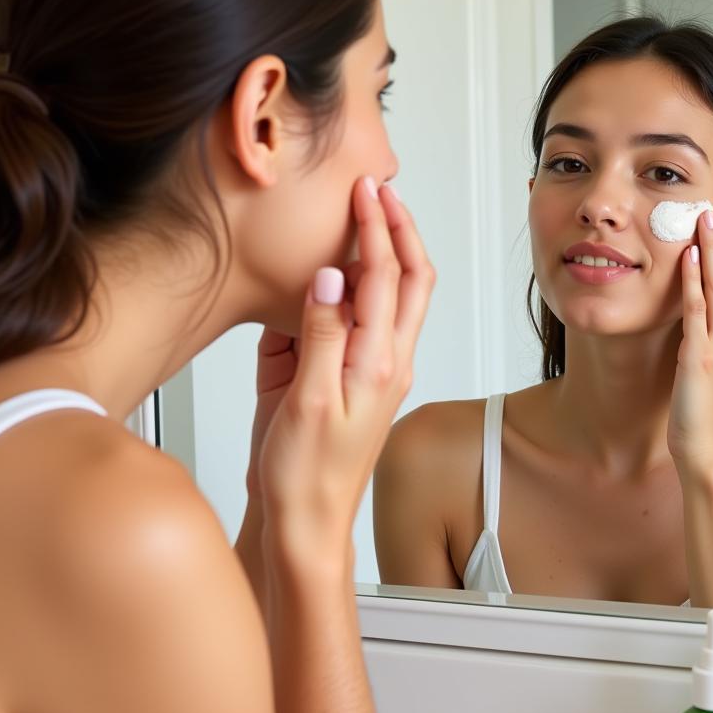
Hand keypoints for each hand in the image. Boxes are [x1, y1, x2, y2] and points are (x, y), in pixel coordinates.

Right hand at [254, 178, 434, 564]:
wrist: (305, 521)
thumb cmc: (309, 476)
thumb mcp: (309, 401)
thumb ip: (322, 334)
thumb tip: (332, 275)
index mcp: (381, 362)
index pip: (387, 278)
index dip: (377, 228)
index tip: (367, 190)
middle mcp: (384, 358)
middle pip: (407, 280)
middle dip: (397, 230)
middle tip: (380, 190)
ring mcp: (365, 365)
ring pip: (386, 297)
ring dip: (379, 254)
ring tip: (363, 217)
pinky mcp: (340, 375)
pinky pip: (350, 320)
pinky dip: (346, 289)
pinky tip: (331, 272)